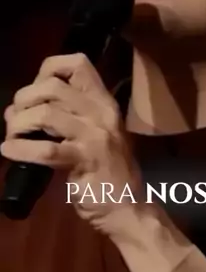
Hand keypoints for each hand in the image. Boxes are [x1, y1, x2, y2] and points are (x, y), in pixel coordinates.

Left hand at [1, 53, 141, 234]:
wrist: (128, 207)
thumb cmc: (107, 172)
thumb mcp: (93, 135)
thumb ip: (62, 118)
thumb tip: (16, 110)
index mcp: (104, 102)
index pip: (77, 63)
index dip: (47, 70)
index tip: (36, 91)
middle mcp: (102, 113)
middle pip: (52, 86)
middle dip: (24, 99)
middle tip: (16, 119)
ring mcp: (95, 136)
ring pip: (45, 114)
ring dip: (18, 124)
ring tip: (12, 136)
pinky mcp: (85, 160)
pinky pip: (46, 150)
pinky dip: (20, 149)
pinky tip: (9, 151)